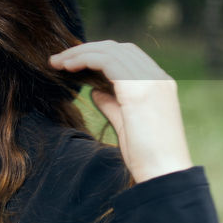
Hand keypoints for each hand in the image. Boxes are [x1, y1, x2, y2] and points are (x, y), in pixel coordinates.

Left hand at [48, 40, 193, 182]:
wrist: (165, 174)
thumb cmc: (147, 156)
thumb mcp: (126, 124)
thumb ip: (113, 103)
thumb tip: (95, 90)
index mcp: (160, 84)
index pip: (127, 56)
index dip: (98, 55)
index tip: (73, 63)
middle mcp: (158, 78)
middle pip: (118, 48)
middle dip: (86, 49)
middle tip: (60, 59)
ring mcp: (151, 81)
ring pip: (110, 51)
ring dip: (80, 53)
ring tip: (57, 62)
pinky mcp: (139, 89)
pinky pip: (107, 61)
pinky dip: (85, 59)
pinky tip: (68, 67)